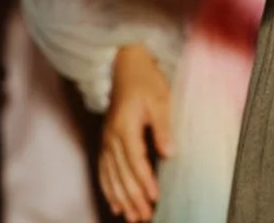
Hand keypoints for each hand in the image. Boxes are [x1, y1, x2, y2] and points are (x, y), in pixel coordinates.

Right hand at [101, 45, 174, 222]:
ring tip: (132, 217)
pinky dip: (109, 189)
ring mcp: (107, 141)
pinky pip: (104, 170)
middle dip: (133, 198)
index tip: (154, 198)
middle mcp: (112, 137)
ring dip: (122, 198)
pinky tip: (115, 204)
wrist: (126, 65)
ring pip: (111, 176)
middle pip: (122, 174)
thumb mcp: (160, 99)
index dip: (144, 181)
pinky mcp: (106, 142)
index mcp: (125, 127)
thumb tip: (169, 152)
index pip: (135, 160)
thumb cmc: (145, 81)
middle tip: (144, 217)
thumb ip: (163, 127)